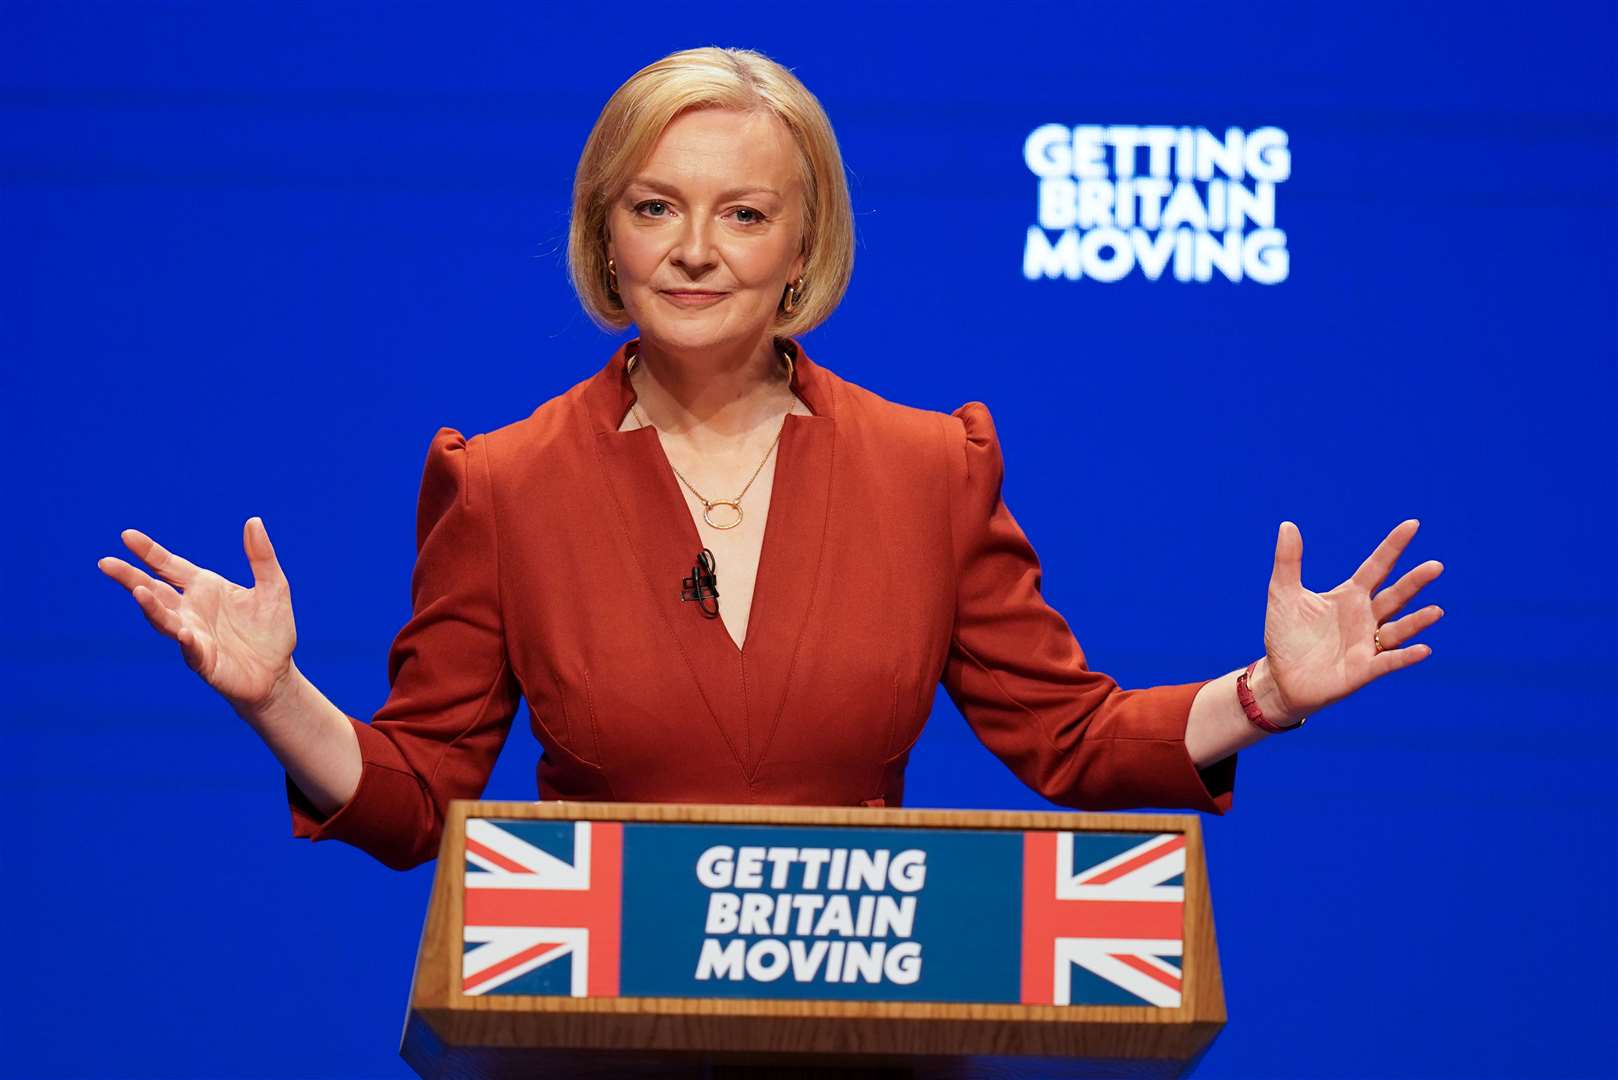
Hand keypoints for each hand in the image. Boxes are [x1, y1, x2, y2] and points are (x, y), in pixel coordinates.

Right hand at [98, 517, 296, 710]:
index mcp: (204, 587)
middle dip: (130, 577)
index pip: (170, 566)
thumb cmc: (271, 629)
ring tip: (139, 592)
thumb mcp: (274, 586)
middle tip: (106, 563)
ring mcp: (193, 635)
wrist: (276, 673)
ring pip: (164, 620)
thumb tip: (254, 520)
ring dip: (151, 607)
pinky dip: (186, 642)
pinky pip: (191, 650)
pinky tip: (183, 633)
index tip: (126, 536)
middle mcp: (191, 610)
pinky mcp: (204, 660)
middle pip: (154, 590)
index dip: (149, 552)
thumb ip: (261, 556)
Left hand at [1263, 519, 1443, 721]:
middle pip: (1395, 596)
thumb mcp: (1283, 594)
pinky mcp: (1363, 669)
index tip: (1413, 525)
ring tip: (1437, 611)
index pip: (1377, 567)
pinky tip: (1423, 650)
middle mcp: (1365, 617)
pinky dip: (1405, 656)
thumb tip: (1287, 524)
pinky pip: (1389, 661)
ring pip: (1398, 629)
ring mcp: (1367, 644)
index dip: (1393, 547)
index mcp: (1350, 596)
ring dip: (1417, 621)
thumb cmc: (1285, 635)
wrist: (1280, 677)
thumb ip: (1288, 561)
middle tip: (1436, 566)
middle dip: (1414, 582)